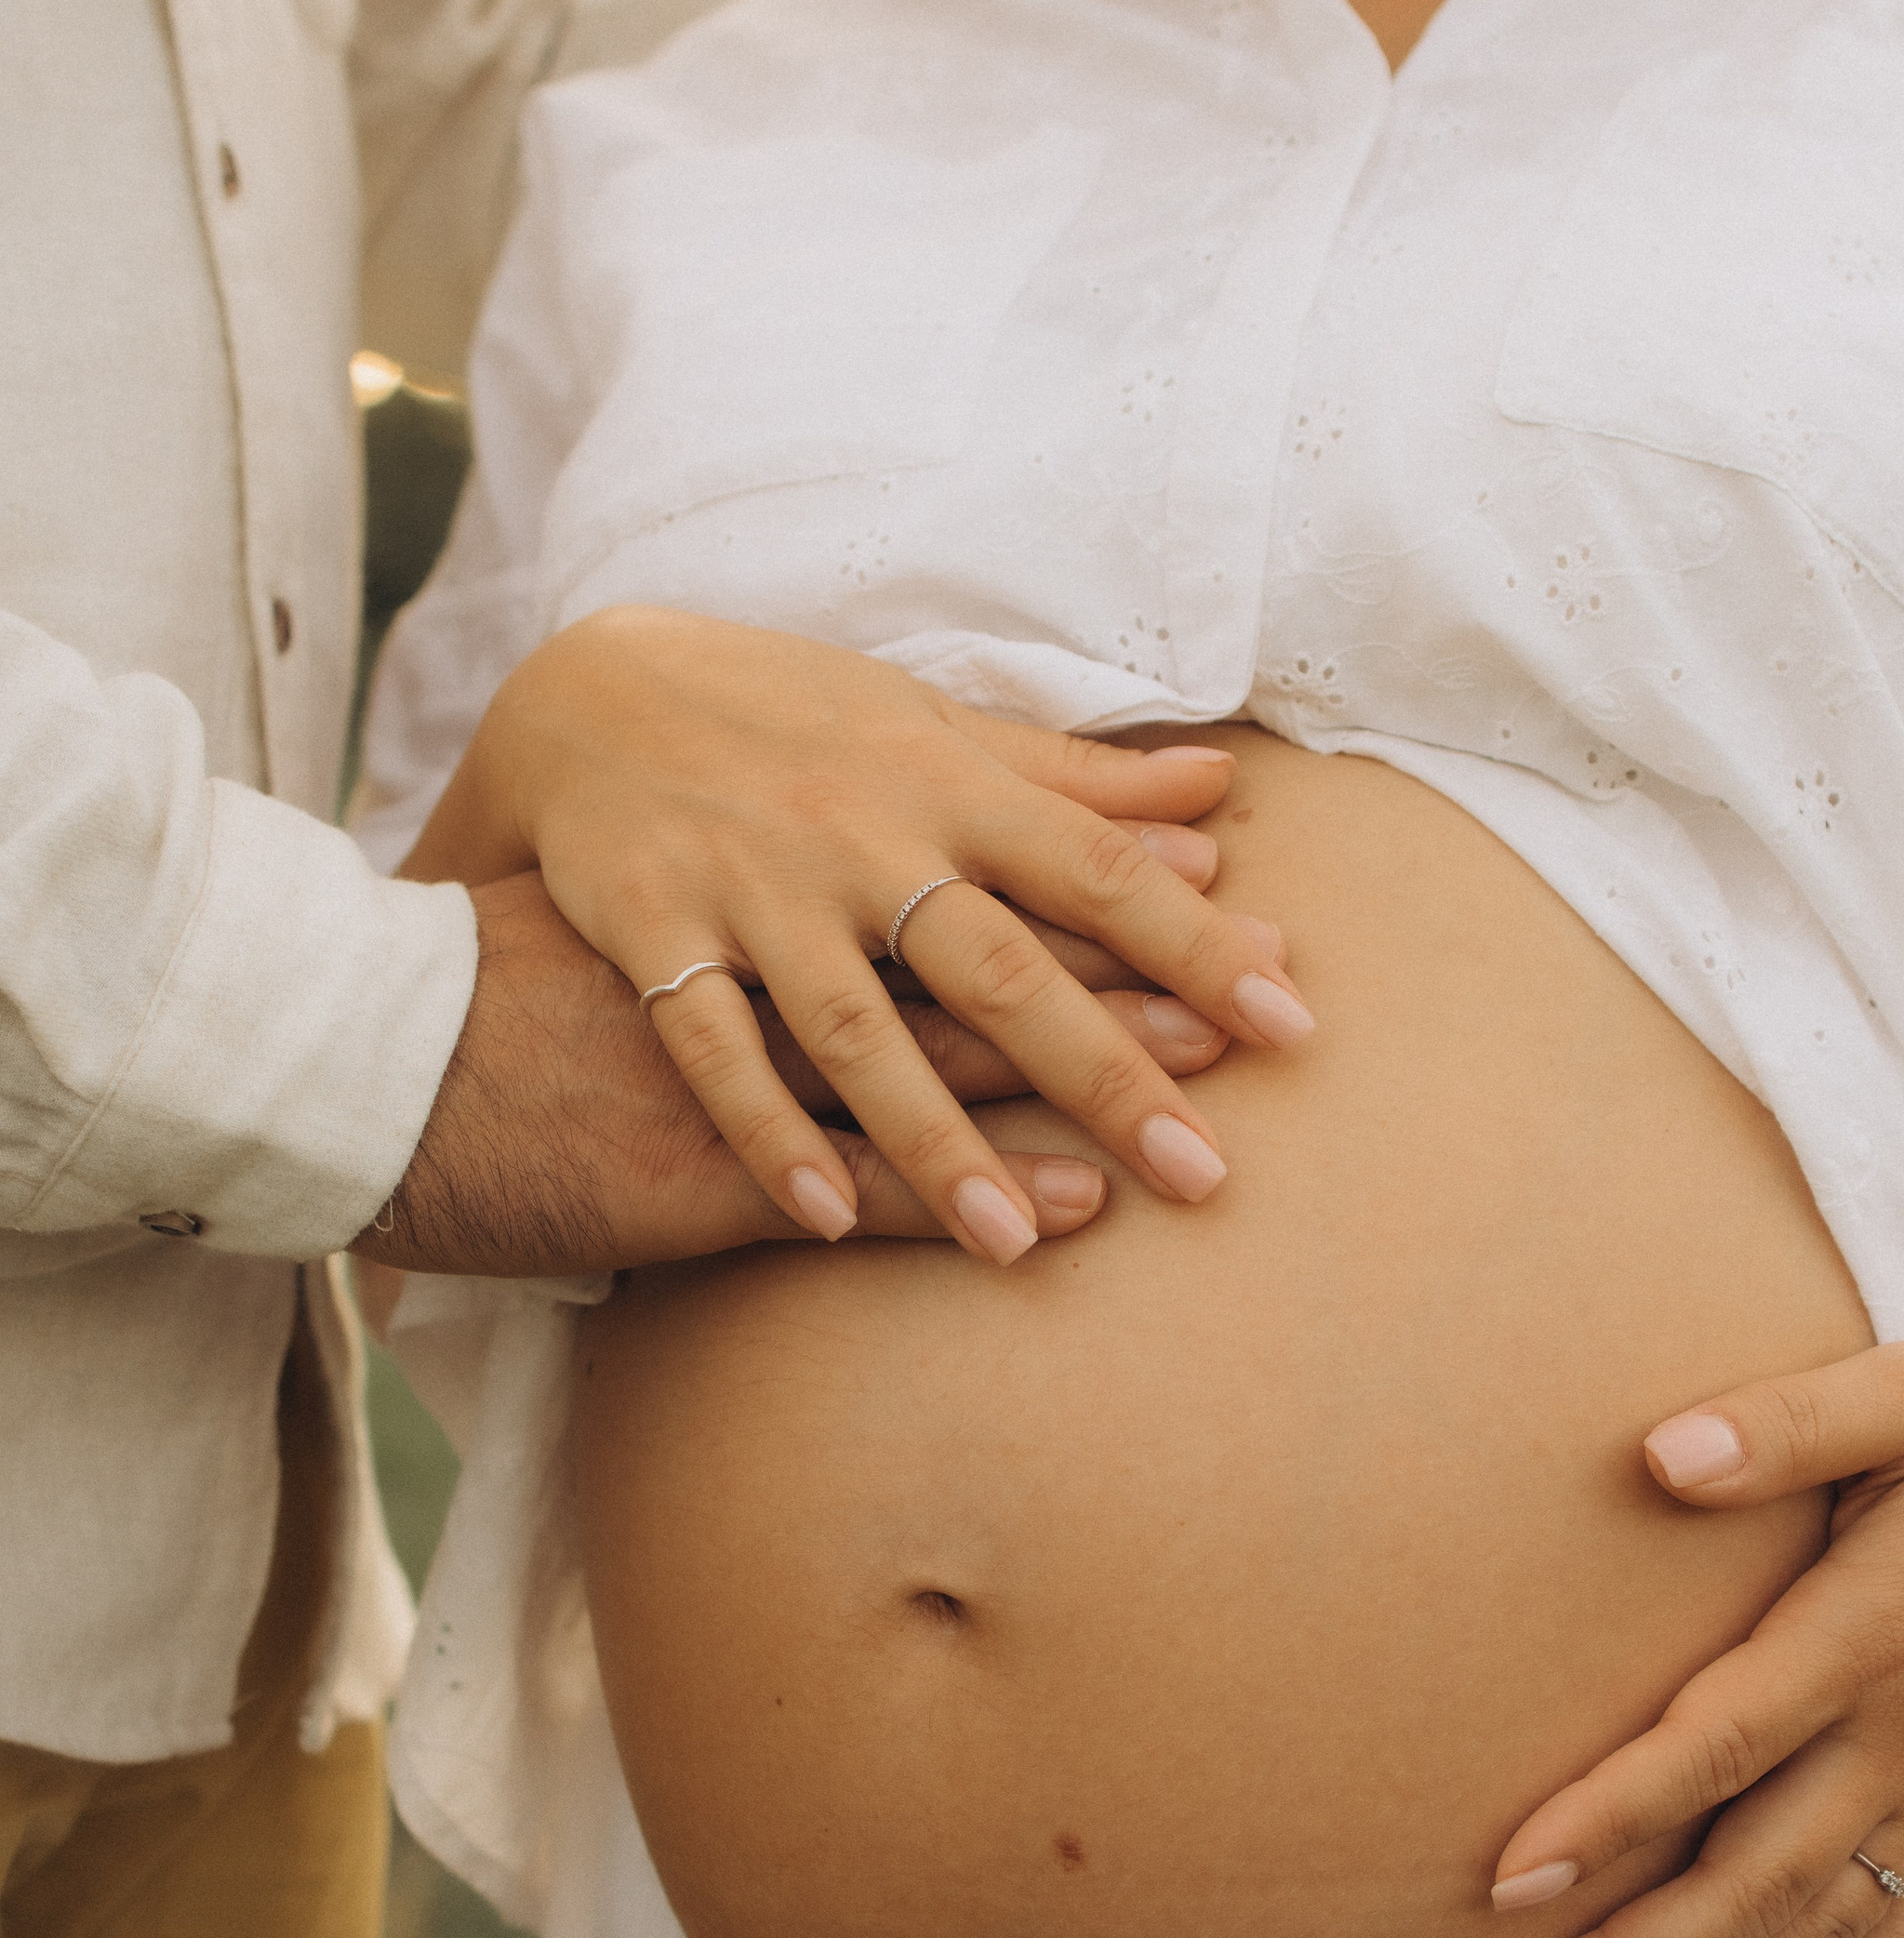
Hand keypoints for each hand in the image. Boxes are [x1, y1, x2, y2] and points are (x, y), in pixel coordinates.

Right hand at [402, 611, 1315, 1262]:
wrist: (576, 694)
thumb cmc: (783, 721)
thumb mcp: (928, 732)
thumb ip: (1069, 780)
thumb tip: (1212, 799)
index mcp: (940, 783)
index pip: (1097, 870)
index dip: (1197, 947)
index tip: (1293, 1020)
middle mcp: (858, 837)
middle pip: (1001, 967)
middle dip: (1106, 1070)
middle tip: (1203, 1171)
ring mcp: (753, 890)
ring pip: (860, 1032)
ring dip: (942, 1141)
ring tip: (1019, 1243)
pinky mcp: (650, 936)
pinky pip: (711, 1050)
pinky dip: (771, 1135)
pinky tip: (830, 1220)